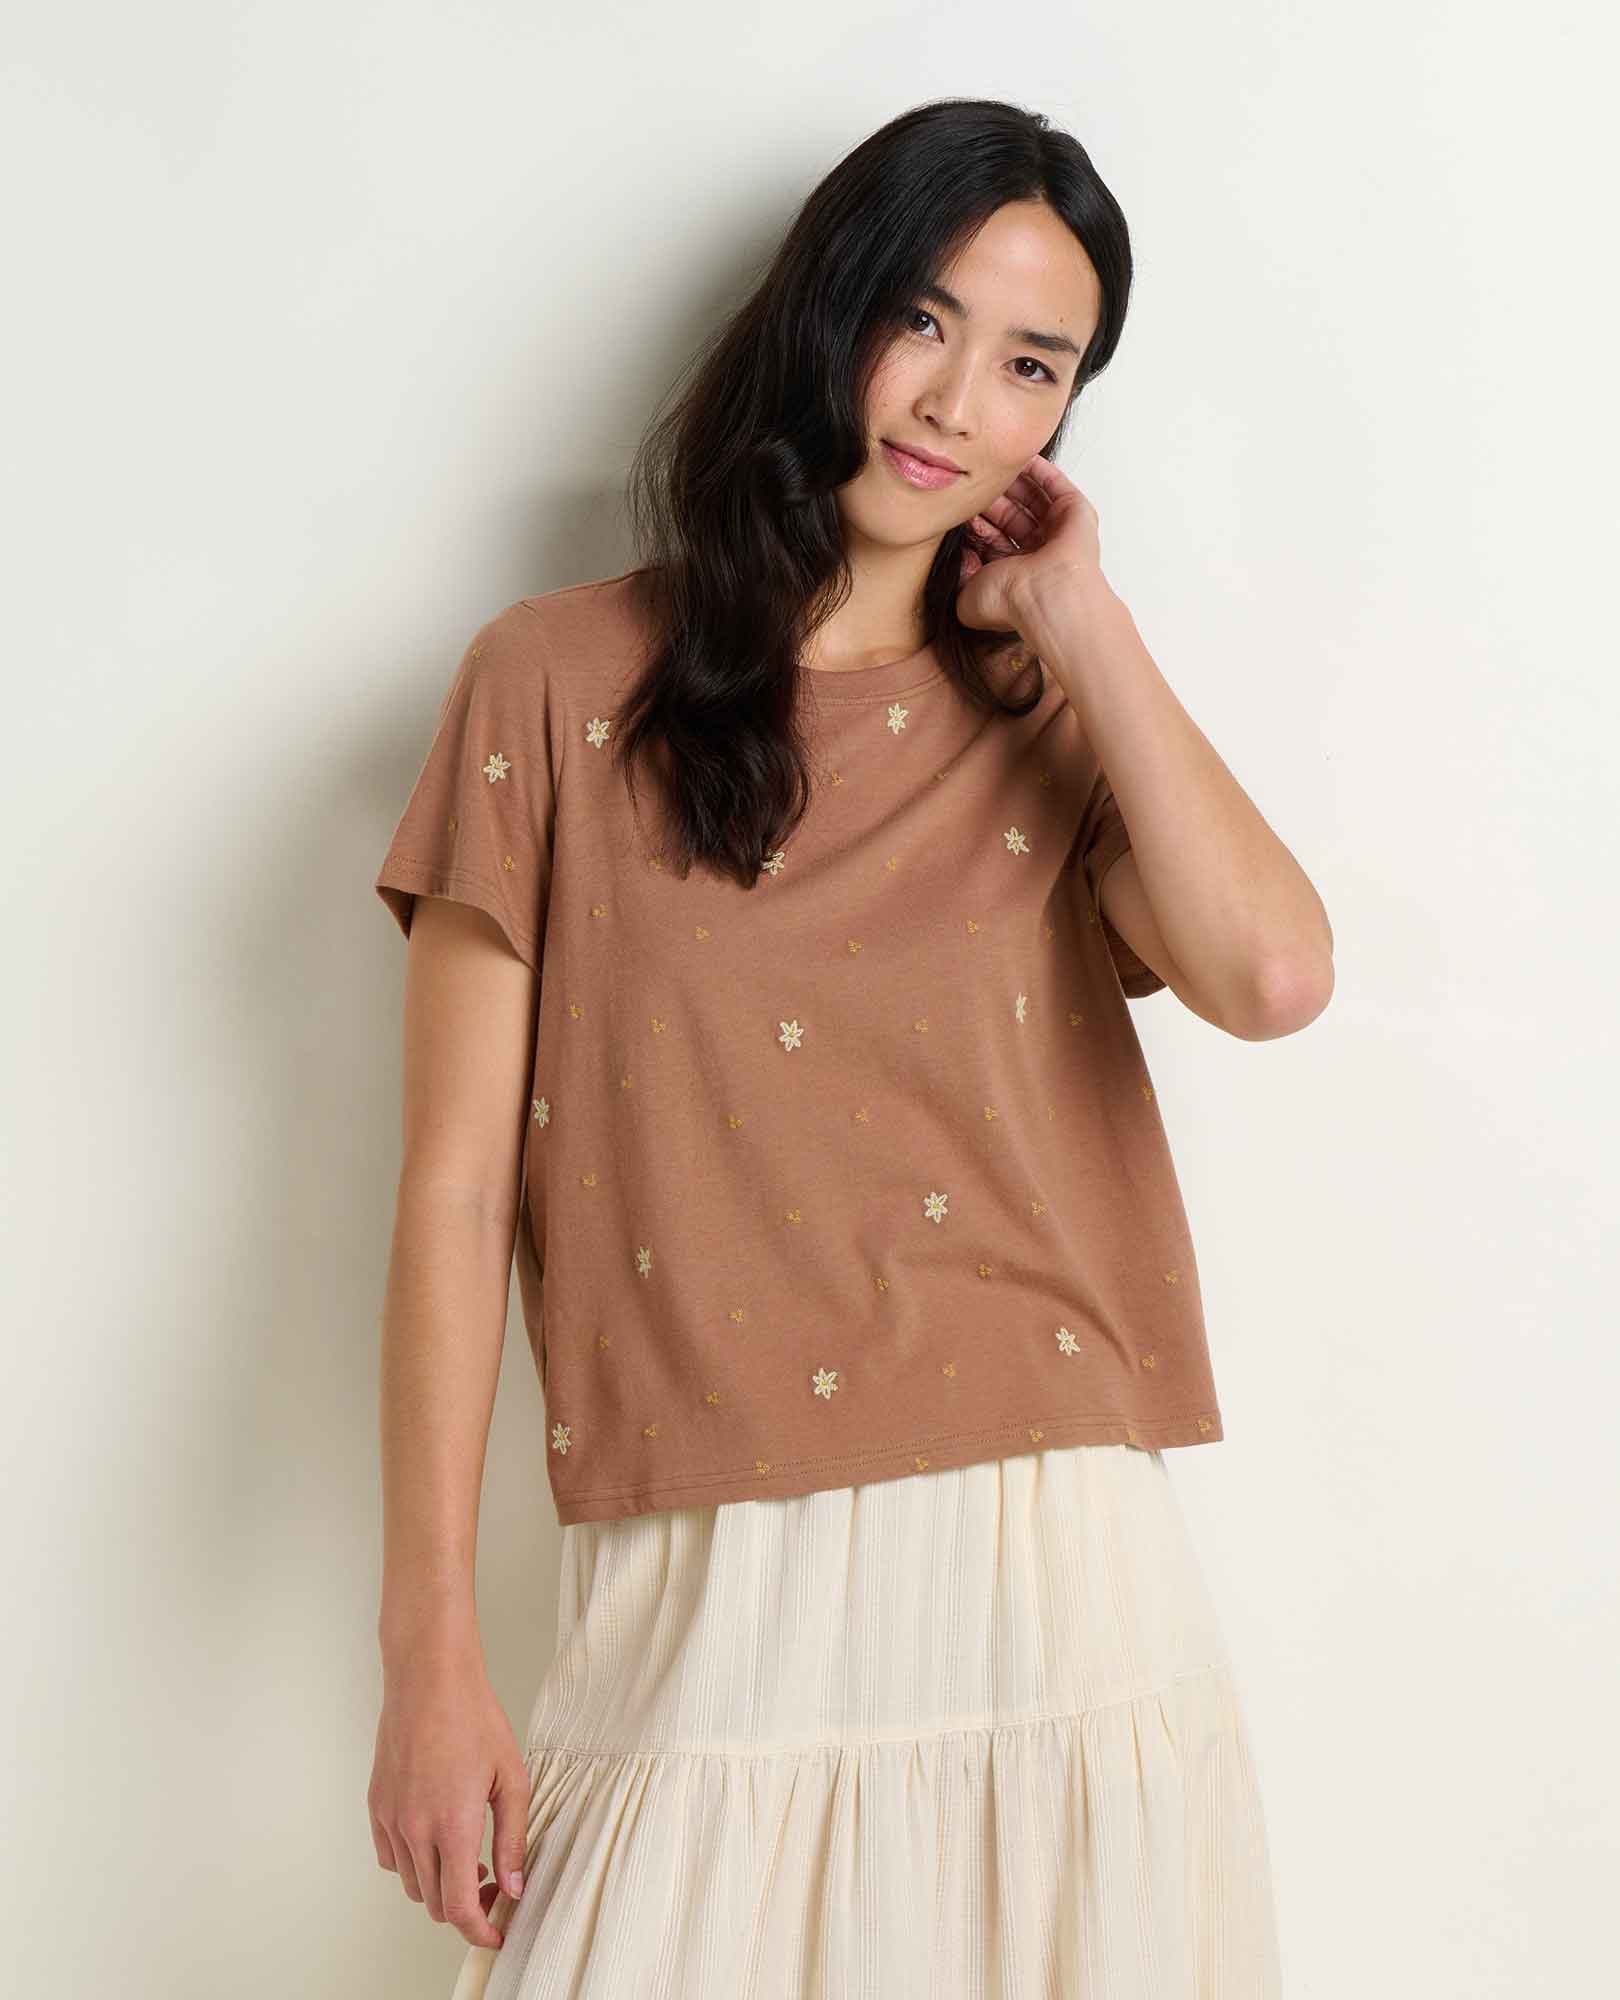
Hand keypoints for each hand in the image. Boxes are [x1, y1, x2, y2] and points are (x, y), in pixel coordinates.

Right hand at [368, 1648, 530, 1950]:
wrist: (429, 1679)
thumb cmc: (474, 1717)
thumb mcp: (510, 1777)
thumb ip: (513, 1837)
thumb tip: (515, 1884)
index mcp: (452, 1825)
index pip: (459, 1907)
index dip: (480, 1931)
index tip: (497, 1933)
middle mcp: (414, 1829)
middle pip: (435, 1903)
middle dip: (466, 1908)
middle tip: (495, 1887)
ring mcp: (391, 1819)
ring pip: (412, 1884)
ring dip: (440, 1886)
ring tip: (469, 1860)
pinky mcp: (376, 1806)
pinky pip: (391, 1858)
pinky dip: (413, 1864)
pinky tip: (436, 1839)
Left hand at [954, 452, 1106, 633]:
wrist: (1045, 594)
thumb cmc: (1011, 600)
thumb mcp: (966, 594)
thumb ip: (958, 574)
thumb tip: (959, 555)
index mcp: (1016, 573)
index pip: (993, 538)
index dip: (976, 521)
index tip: (959, 506)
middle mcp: (1038, 554)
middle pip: (1011, 516)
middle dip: (992, 498)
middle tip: (973, 481)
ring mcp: (1058, 533)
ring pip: (1032, 499)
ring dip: (1013, 482)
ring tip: (993, 466)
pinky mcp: (1075, 513)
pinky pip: (1055, 485)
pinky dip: (1040, 470)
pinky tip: (1021, 457)